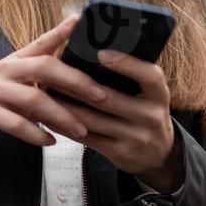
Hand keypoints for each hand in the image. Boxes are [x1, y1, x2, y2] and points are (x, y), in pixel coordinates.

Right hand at [0, 12, 112, 148]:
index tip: (80, 21)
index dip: (61, 30)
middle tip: (100, 95)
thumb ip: (39, 74)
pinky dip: (36, 134)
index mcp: (16, 59)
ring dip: (61, 116)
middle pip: (44, 68)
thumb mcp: (14, 77)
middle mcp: (6, 70)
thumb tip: (75, 76)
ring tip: (81, 129)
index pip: (41, 42)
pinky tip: (51, 141)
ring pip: (33, 99)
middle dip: (75, 81)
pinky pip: (15, 123)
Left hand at [51, 48, 182, 189]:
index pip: (149, 76)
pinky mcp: (119, 153)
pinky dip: (66, 126)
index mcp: (159, 94)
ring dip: (65, 105)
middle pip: (109, 99)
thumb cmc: (146, 112)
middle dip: (76, 86)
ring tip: (45, 91)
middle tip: (53, 71)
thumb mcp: (149, 94)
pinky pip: (86, 138)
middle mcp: (151, 116)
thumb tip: (97, 51)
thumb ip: (133, 76)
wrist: (159, 153)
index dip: (127, 64)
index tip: (101, 53)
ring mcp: (135, 137)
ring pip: (92, 119)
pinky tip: (50, 116)